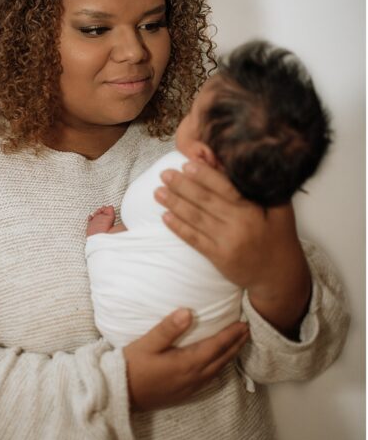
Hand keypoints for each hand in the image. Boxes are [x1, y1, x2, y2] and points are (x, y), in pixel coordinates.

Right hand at [123, 309, 248, 410]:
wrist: (119, 396)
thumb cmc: (130, 368)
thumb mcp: (146, 344)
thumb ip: (168, 329)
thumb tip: (188, 312)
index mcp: (187, 363)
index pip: (216, 346)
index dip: (231, 334)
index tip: (243, 323)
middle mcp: (193, 377)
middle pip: (221, 359)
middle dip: (236, 344)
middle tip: (247, 331)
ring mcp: (189, 387)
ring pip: (217, 370)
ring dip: (229, 356)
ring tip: (237, 344)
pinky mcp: (183, 394)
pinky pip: (209, 380)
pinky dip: (218, 368)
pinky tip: (217, 364)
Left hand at [156, 160, 311, 335]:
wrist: (278, 276)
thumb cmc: (279, 238)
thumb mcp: (280, 209)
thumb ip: (263, 189)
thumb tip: (243, 165)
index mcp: (252, 211)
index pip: (224, 188)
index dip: (204, 175)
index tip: (186, 164)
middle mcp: (237, 226)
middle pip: (205, 202)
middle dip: (182, 186)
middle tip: (164, 174)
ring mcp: (226, 243)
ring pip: (196, 219)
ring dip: (175, 204)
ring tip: (158, 192)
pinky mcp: (218, 257)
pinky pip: (194, 240)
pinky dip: (179, 228)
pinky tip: (165, 217)